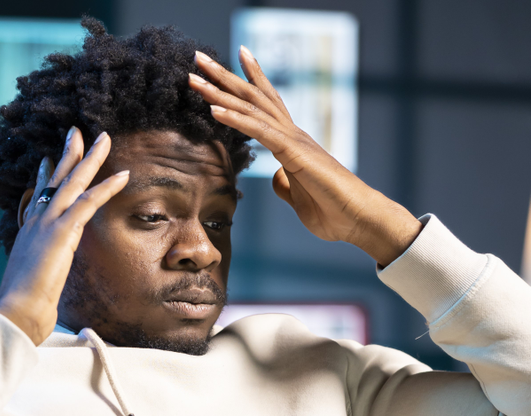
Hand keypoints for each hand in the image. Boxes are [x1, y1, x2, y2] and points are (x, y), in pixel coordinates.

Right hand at [0, 128, 128, 343]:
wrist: (17, 311)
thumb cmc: (24, 303)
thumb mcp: (33, 279)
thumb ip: (41, 269)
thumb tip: (43, 274)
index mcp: (29, 232)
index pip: (39, 196)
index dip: (46, 176)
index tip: (48, 159)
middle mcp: (36, 221)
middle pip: (55, 180)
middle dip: (68, 154)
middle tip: (77, 132)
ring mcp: (48, 223)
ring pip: (72, 182)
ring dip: (90, 158)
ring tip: (105, 138)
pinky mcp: (62, 232)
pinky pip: (88, 202)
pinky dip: (107, 187)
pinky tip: (122, 174)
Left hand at [189, 47, 421, 265]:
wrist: (359, 220)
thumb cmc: (333, 211)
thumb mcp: (299, 197)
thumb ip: (285, 184)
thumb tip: (276, 176)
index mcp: (292, 143)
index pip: (265, 105)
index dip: (247, 82)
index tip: (226, 65)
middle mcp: (292, 134)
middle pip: (253, 98)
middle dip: (224, 77)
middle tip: (198, 57)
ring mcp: (294, 141)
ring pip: (252, 108)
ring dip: (220, 91)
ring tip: (195, 77)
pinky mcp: (295, 154)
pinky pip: (260, 131)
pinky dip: (235, 119)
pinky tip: (214, 109)